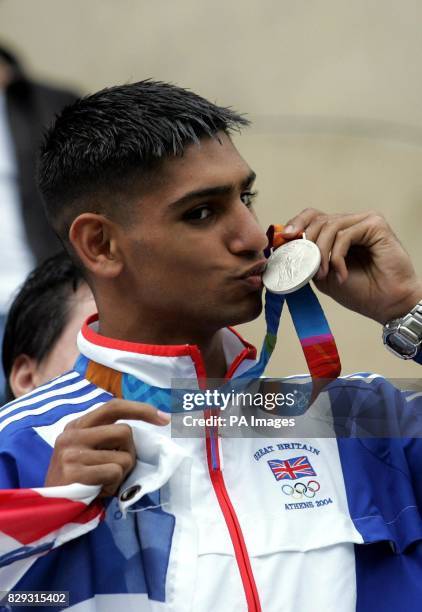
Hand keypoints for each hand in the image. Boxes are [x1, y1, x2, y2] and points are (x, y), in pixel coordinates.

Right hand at [45, 399, 170, 496]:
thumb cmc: (80, 479)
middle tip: (119, 468)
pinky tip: (99, 490)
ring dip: (122, 473)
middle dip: (131, 452)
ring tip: (104, 481)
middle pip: (125, 432)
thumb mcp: (89, 451)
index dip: (141, 410)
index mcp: (77, 425)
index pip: (114, 407)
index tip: (164, 419)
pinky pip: (115, 473)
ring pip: (124, 456)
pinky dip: (114, 485)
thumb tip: (149, 425)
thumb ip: (109, 436)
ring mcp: (71, 452)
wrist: (50, 508)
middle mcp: (72, 434)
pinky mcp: (75, 472)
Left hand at [282, 209, 421, 323]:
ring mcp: (364, 222)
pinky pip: (345, 234)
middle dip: (307, 244)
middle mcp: (351, 222)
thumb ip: (307, 258)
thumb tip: (285, 244)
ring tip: (324, 274)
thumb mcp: (322, 274)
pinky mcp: (376, 225)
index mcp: (339, 232)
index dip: (296, 224)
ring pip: (330, 226)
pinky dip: (337, 256)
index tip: (284, 237)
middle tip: (307, 267)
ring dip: (321, 253)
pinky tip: (341, 274)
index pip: (313, 216)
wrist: (387, 304)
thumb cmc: (360, 291)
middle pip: (318, 219)